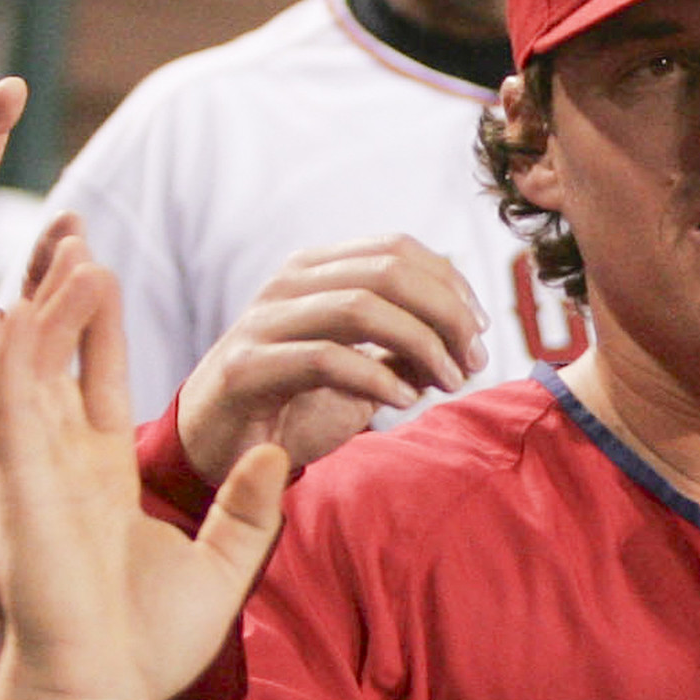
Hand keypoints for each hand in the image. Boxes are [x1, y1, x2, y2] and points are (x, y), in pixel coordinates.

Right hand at [0, 238, 286, 699]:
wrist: (100, 695)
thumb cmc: (147, 647)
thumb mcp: (222, 566)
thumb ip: (250, 509)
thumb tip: (279, 450)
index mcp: (102, 475)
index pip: (105, 379)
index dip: (105, 327)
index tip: (115, 273)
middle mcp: (65, 458)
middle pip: (62, 354)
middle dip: (66, 294)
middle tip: (78, 231)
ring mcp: (41, 463)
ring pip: (37, 357)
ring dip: (52, 298)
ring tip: (75, 239)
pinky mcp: (25, 475)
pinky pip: (25, 389)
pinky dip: (41, 336)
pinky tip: (60, 290)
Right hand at [176, 234, 485, 485]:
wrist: (219, 450)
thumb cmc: (292, 404)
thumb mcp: (361, 371)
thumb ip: (404, 350)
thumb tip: (464, 342)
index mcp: (316, 270)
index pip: (398, 248)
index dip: (451, 284)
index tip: (479, 330)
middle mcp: (289, 284)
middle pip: (389, 271)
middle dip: (446, 314)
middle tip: (473, 360)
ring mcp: (265, 321)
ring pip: (361, 306)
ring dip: (422, 345)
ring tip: (449, 381)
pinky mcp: (248, 368)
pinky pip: (326, 358)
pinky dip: (378, 377)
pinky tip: (404, 400)